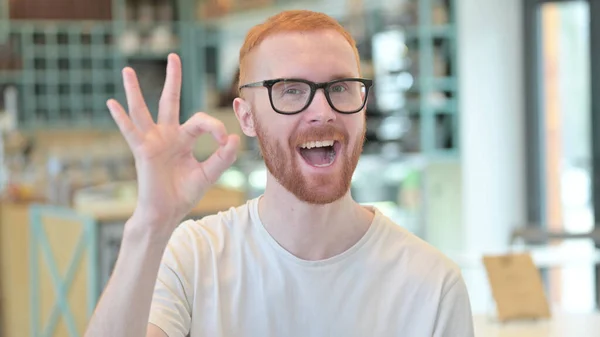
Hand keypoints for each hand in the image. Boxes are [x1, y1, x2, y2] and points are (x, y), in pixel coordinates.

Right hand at [107, 53, 239, 231]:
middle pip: (170, 101)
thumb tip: (233, 138)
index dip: (215, 127)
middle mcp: (167, 135)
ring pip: (143, 110)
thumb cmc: (184, 194)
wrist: (167, 213)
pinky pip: (130, 132)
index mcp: (184, 139)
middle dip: (173, 79)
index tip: (224, 140)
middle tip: (174, 56)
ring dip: (135, 91)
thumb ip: (222, 158)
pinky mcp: (142, 151)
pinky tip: (111, 103)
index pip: (200, 120)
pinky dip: (120, 118)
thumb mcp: (208, 174)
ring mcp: (153, 141)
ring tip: (127, 70)